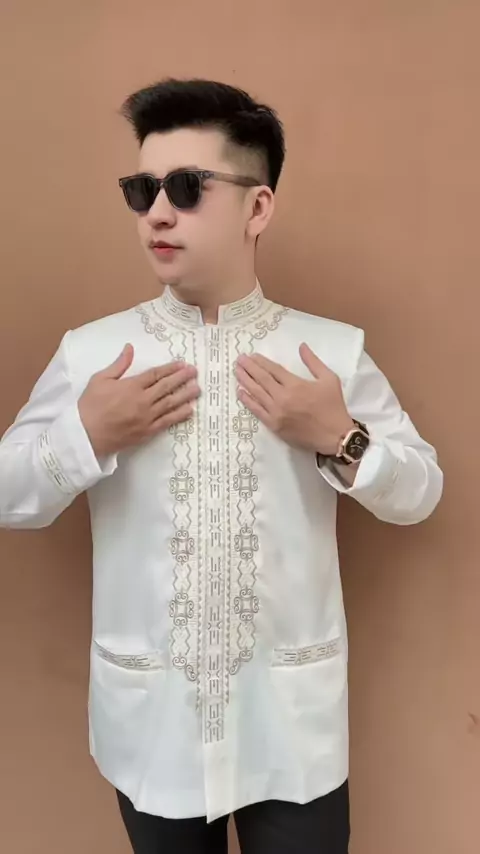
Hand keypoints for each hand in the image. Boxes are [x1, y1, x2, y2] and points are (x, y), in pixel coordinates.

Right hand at [78, 344, 199, 456]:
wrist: (85, 435)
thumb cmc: (90, 406)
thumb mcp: (100, 379)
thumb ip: (119, 364)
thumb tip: (130, 348)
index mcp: (132, 386)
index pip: (156, 374)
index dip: (170, 368)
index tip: (182, 364)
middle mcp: (143, 400)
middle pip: (167, 387)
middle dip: (182, 378)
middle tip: (195, 372)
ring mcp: (147, 417)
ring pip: (171, 403)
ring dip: (186, 395)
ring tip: (197, 389)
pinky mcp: (147, 432)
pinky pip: (167, 422)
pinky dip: (179, 415)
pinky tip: (189, 410)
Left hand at [235, 343, 353, 454]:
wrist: (334, 436)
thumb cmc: (333, 407)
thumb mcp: (329, 379)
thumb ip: (313, 362)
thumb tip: (301, 346)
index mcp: (295, 384)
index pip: (273, 370)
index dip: (261, 362)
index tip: (252, 356)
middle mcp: (283, 397)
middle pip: (261, 379)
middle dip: (249, 368)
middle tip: (238, 359)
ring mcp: (276, 412)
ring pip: (256, 393)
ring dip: (245, 381)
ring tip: (236, 371)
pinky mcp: (274, 425)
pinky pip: (257, 411)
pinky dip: (247, 401)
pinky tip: (240, 392)